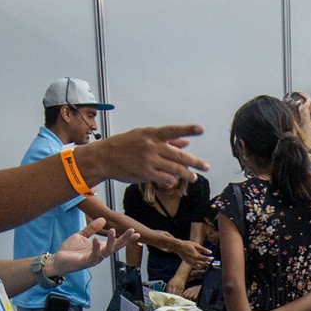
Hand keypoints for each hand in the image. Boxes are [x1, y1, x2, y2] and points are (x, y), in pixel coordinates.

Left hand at [50, 219, 128, 275]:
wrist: (58, 260)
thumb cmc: (70, 250)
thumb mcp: (82, 235)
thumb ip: (92, 228)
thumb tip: (103, 219)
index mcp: (100, 247)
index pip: (116, 242)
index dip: (125, 237)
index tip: (135, 232)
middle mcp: (99, 254)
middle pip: (116, 247)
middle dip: (124, 239)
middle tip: (132, 231)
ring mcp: (93, 259)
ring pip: (107, 251)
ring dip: (111, 241)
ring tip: (113, 230)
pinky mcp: (85, 262)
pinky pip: (93, 256)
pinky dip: (96, 248)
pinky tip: (96, 239)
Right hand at [83, 124, 208, 187]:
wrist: (104, 157)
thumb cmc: (124, 146)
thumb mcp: (143, 137)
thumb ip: (165, 140)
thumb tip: (185, 141)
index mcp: (151, 134)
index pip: (173, 131)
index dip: (188, 129)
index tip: (201, 129)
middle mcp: (152, 146)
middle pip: (179, 155)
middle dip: (195, 162)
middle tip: (206, 166)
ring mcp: (149, 160)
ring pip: (175, 169)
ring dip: (187, 174)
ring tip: (194, 177)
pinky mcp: (145, 173)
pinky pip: (165, 178)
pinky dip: (172, 180)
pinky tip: (174, 181)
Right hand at [171, 239, 212, 268]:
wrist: (178, 247)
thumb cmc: (187, 244)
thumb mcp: (196, 245)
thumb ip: (203, 249)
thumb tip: (210, 252)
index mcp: (196, 255)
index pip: (205, 259)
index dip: (210, 259)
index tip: (213, 258)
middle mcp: (193, 260)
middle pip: (203, 263)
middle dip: (208, 263)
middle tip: (211, 262)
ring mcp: (190, 262)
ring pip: (199, 266)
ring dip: (203, 265)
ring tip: (207, 263)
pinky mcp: (188, 263)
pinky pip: (194, 266)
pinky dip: (198, 266)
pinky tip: (201, 265)